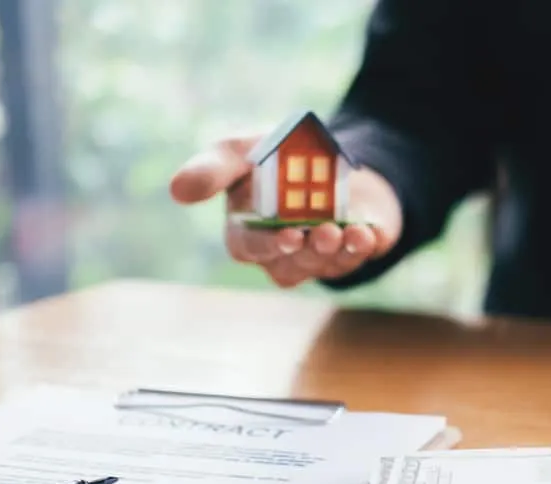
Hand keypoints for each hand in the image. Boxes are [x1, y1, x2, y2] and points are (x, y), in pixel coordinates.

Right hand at [170, 135, 401, 286]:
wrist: (323, 150)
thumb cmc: (269, 156)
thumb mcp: (238, 151)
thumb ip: (211, 170)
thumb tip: (177, 191)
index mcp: (247, 232)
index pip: (251, 248)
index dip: (268, 246)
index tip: (287, 235)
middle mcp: (283, 252)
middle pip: (292, 264)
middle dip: (309, 250)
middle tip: (323, 233)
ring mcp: (321, 255)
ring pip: (327, 266)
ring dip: (340, 251)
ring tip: (350, 232)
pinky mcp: (355, 248)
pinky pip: (361, 256)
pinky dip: (368, 245)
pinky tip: (373, 233)